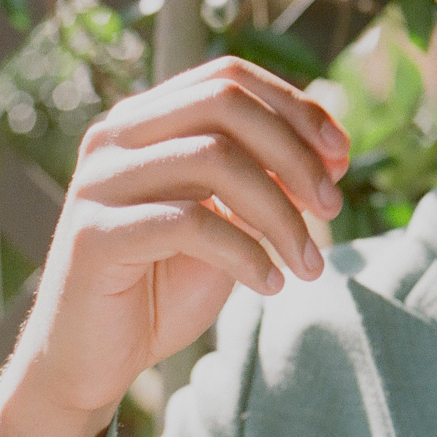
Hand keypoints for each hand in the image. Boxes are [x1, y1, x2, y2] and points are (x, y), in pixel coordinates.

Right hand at [0, 57, 349, 436]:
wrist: (93, 358)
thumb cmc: (163, 285)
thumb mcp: (229, 222)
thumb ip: (267, 181)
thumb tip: (337, 152)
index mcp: (146, 121)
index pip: (228, 78)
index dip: (295, 108)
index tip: (342, 156)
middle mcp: (115, 138)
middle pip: (223, 105)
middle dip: (294, 154)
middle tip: (332, 210)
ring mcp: (99, 182)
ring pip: (213, 160)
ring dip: (280, 214)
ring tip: (308, 265)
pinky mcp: (94, 235)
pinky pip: (188, 222)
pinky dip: (245, 252)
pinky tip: (269, 285)